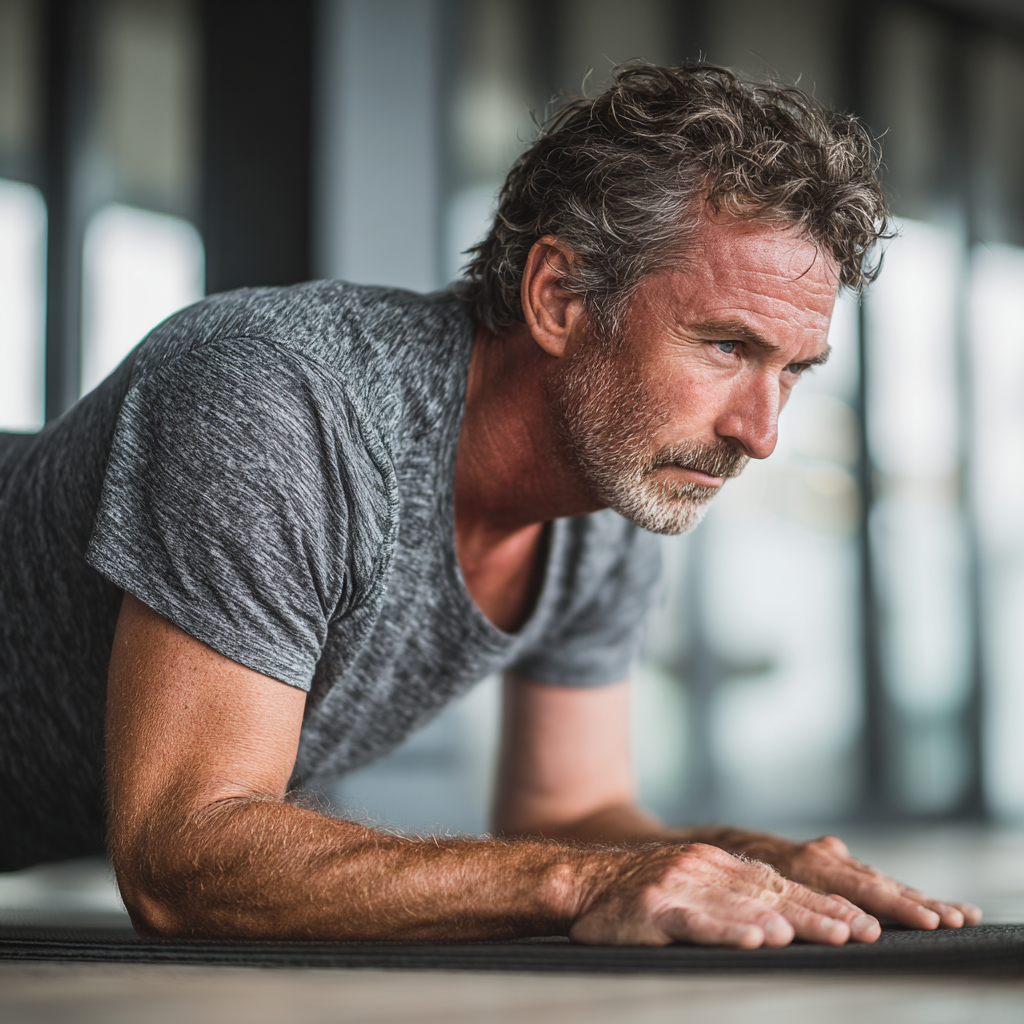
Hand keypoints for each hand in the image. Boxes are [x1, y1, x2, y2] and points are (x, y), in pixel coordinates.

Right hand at [569, 842, 881, 946]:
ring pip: (746, 906)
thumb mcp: (691, 884)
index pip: (784, 884)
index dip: (827, 903)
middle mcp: (706, 869)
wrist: (578, 885)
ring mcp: (682, 886)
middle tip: (866, 933)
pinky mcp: (657, 909)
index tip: (868, 923)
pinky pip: (700, 922)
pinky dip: (732, 931)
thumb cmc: (638, 896)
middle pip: (776, 893)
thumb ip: (733, 893)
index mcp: (719, 864)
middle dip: (826, 914)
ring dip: (792, 922)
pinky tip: (759, 941)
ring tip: (830, 937)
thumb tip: (786, 913)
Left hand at [722, 833, 982, 930]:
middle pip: (877, 883)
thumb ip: (795, 902)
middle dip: (918, 902)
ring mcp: (828, 855)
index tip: (927, 921)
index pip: (860, 889)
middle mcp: (822, 855)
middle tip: (956, 919)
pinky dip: (896, 891)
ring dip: (915, 897)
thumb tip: (843, 922)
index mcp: (806, 863)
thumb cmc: (728, 874)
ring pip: (877, 879)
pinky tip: (924, 905)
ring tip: (956, 914)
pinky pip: (867, 878)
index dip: (895, 908)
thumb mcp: (753, 890)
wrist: (713, 845)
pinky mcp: (830, 860)